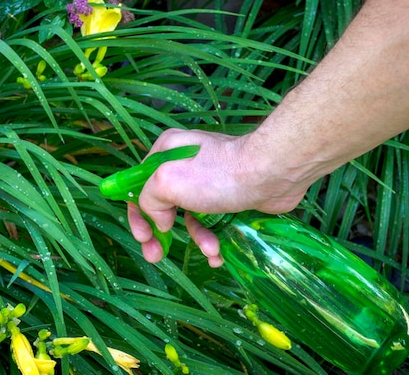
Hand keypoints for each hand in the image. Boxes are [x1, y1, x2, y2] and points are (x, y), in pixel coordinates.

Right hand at [127, 128, 311, 264]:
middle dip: (162, 234)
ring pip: (190, 218)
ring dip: (197, 239)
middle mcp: (185, 164)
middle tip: (156, 257)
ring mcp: (208, 180)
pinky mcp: (229, 196)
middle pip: (164, 205)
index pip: (140, 186)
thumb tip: (161, 221)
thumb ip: (149, 201)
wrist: (271, 174)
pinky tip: (220, 253)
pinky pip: (213, 223)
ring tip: (211, 250)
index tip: (144, 238)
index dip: (138, 215)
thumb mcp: (167, 182)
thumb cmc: (217, 175)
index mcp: (167, 152)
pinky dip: (214, 239)